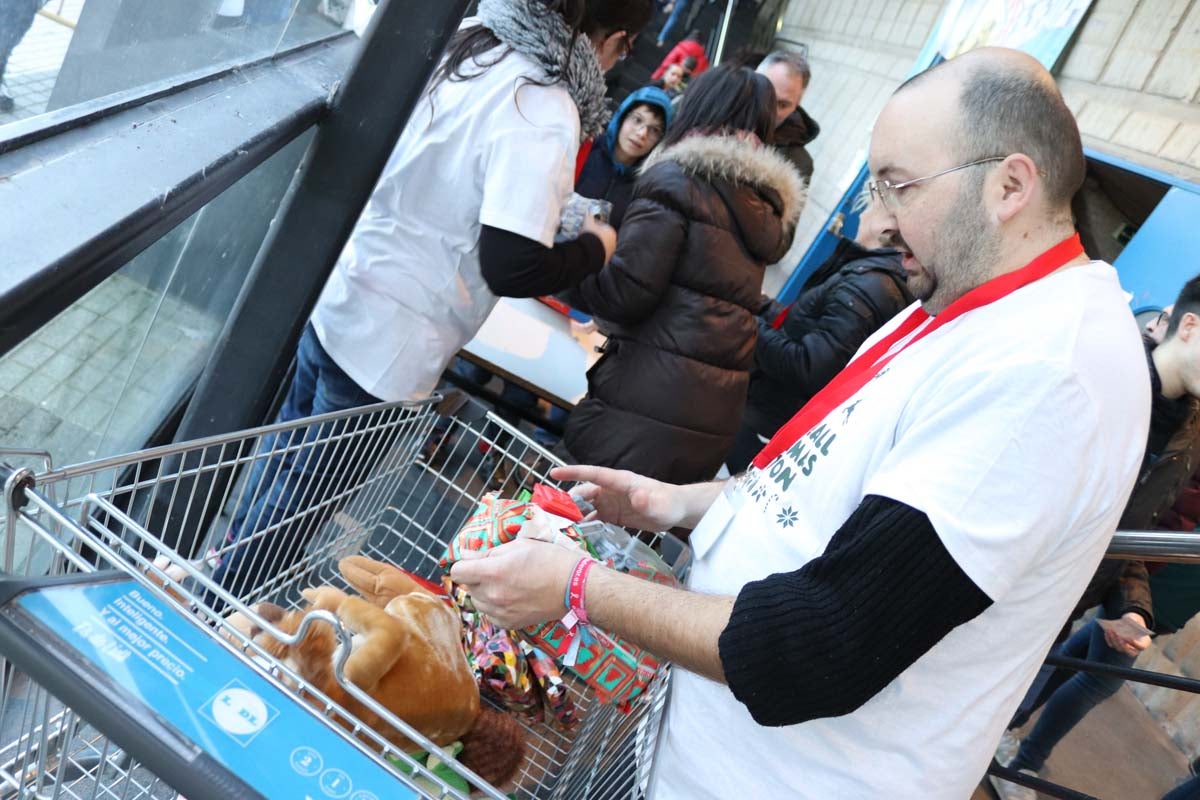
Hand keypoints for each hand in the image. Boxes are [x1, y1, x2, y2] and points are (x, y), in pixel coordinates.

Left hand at [448, 538, 581, 628]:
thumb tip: (465, 554)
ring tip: (506, 585)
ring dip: (485, 593)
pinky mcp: (510, 624)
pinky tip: (511, 598)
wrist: (574, 586)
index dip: (464, 564)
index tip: (474, 562)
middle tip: (499, 570)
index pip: (458, 571)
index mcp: (493, 572)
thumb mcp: (519, 546)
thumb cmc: (549, 560)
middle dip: (478, 577)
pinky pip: (490, 615)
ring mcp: (500, 612)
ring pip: (478, 602)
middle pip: (468, 587)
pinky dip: (495, 607)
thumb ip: (488, 552)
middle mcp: (493, 595)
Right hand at [550, 465, 687, 529]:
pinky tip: (578, 537)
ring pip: (586, 508)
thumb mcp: (659, 504)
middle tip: (554, 516)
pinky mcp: (613, 516)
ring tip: (562, 529)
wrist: (676, 511)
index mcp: (619, 481)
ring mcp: (611, 503)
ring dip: (575, 517)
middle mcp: (611, 490)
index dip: (573, 473)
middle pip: (584, 494)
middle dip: (568, 502)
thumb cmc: (668, 503)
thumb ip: (648, 501)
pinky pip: (594, 520)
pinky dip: (585, 527)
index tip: (554, 473)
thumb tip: (639, 497)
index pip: (592, 474)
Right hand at [581, 214, 616, 263]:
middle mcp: (614, 242)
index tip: (588, 227)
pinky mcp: (606, 260)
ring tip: (587, 244)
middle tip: (587, 235)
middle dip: (596, 236)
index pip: (603, 226)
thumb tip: (588, 211)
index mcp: (611, 232)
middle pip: (603, 237)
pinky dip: (595, 252)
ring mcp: (610, 252)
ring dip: (596, 244)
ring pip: (602, 246)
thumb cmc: (591, 236)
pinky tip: (588, 251)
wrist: (590, 253)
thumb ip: (588, 216)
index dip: (595, 226)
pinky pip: (600, 254)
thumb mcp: (588, 223)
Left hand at [1100, 613, 1152, 656]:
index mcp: (1144, 643)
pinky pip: (1112, 644)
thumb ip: (1134, 621)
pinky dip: (1108, 638)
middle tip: (1118, 635)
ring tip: (1110, 630)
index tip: (1131, 638)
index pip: (1141, 647)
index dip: (1136, 644)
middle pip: (1129, 651)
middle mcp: (1135, 649)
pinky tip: (1107, 631)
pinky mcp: (1117, 646)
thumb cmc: (1135, 622)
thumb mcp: (1136, 619)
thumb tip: (1127, 622)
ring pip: (1119, 648)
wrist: (1130, 623)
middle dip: (1122, 644)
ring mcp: (1125, 649)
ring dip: (1114, 639)